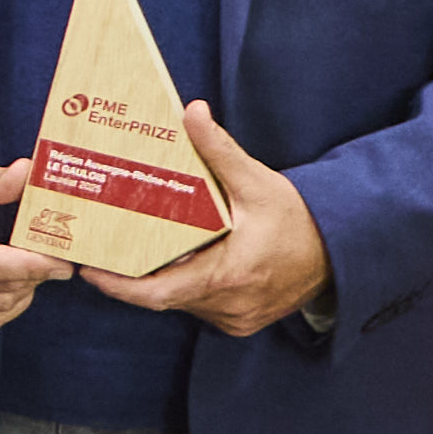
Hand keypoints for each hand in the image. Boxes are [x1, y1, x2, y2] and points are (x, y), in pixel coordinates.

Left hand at [86, 107, 328, 339]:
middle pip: (162, 296)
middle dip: (133, 274)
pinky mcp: (241, 321)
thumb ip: (219, 151)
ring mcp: (235, 318)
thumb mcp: (258, 182)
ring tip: (134, 247)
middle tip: (105, 247)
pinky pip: (200, 305)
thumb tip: (192, 113)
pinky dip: (186, 285)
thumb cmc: (300, 219)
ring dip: (161, 278)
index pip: (155, 294)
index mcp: (226, 276)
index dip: (117, 285)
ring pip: (180, 301)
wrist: (343, 251)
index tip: (89, 267)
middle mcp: (227, 305)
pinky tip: (177, 258)